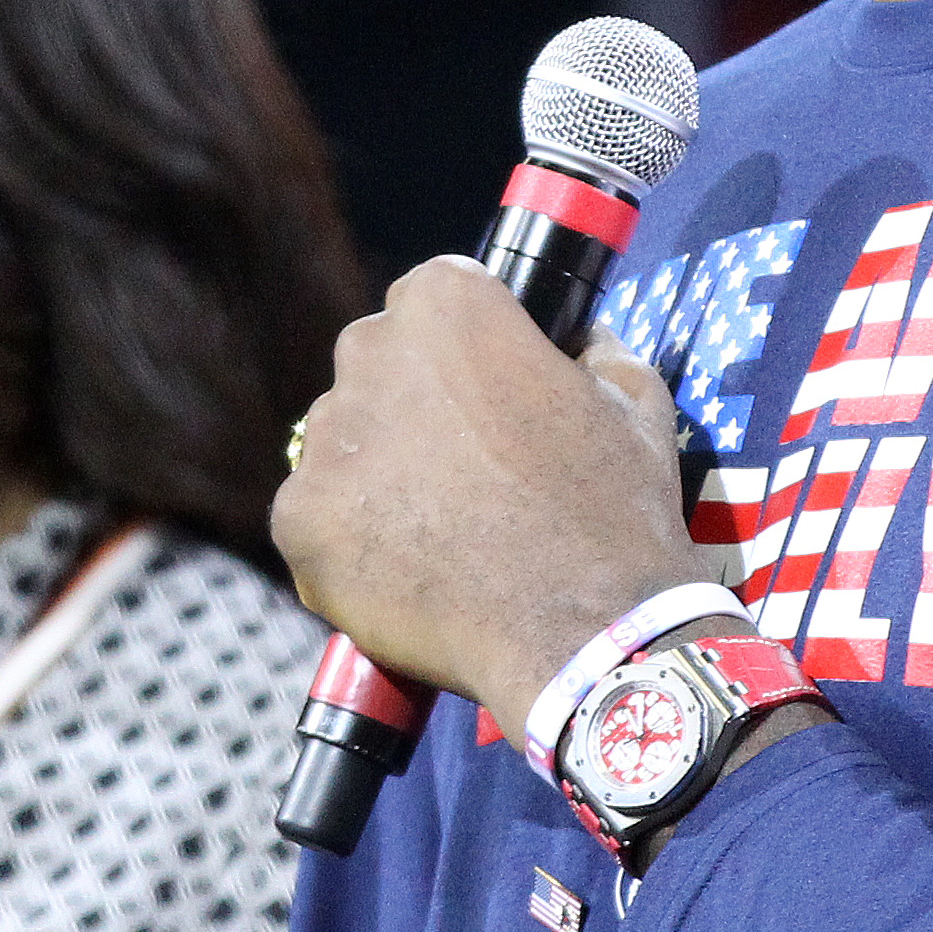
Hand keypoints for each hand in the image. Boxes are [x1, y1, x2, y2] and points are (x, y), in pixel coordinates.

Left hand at [271, 256, 718, 741]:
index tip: (488, 396)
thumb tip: (581, 339)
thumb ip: (595, 347)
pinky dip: (350, 542)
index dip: (463, 350)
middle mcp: (370, 353)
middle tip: (465, 469)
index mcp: (446, 302)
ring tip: (441, 531)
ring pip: (342, 444)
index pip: (432, 300)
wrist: (585, 630)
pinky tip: (408, 572)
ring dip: (378, 473)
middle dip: (411, 404)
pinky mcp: (298, 520)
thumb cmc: (615, 507)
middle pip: (376, 365)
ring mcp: (325, 440)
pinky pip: (315, 518)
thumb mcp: (634, 400)